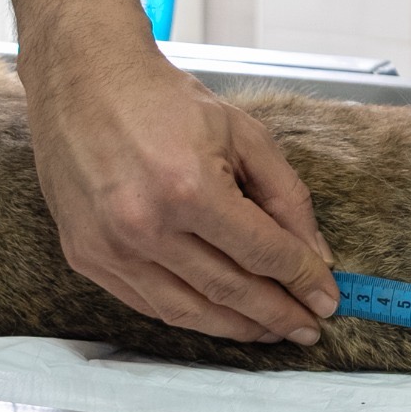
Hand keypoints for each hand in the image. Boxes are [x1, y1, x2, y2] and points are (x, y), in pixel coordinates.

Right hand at [26, 30, 338, 343]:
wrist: (84, 81)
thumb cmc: (164, 100)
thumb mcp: (243, 133)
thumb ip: (286, 195)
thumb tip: (315, 254)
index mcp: (190, 188)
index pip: (263, 252)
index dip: (302, 280)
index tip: (325, 299)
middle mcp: (146, 226)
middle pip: (229, 290)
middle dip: (277, 314)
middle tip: (307, 329)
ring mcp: (110, 248)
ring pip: (187, 310)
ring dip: (236, 327)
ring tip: (270, 330)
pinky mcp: (86, 258)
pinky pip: (148, 303)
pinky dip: (189, 315)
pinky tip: (219, 316)